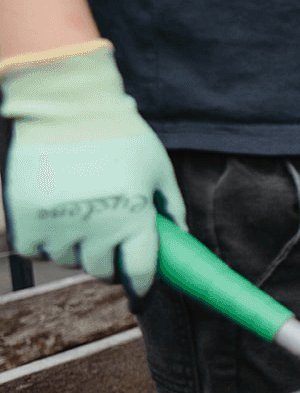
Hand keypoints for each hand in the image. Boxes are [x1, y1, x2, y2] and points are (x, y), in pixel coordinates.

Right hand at [1, 40, 184, 296]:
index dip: (141, 284)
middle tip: (108, 244)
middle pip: (100, 270)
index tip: (139, 288)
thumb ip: (172, 206)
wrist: (67, 105)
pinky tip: (53, 222)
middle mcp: (96, 229)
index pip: (138, 273)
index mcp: (134, 220)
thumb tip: (182, 236)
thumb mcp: (158, 169)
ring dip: (74, 250)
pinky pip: (32, 249)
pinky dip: (41, 242)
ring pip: (66, 260)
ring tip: (80, 223)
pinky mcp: (24, 216)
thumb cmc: (121, 135)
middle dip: (108, 262)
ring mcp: (57, 224)